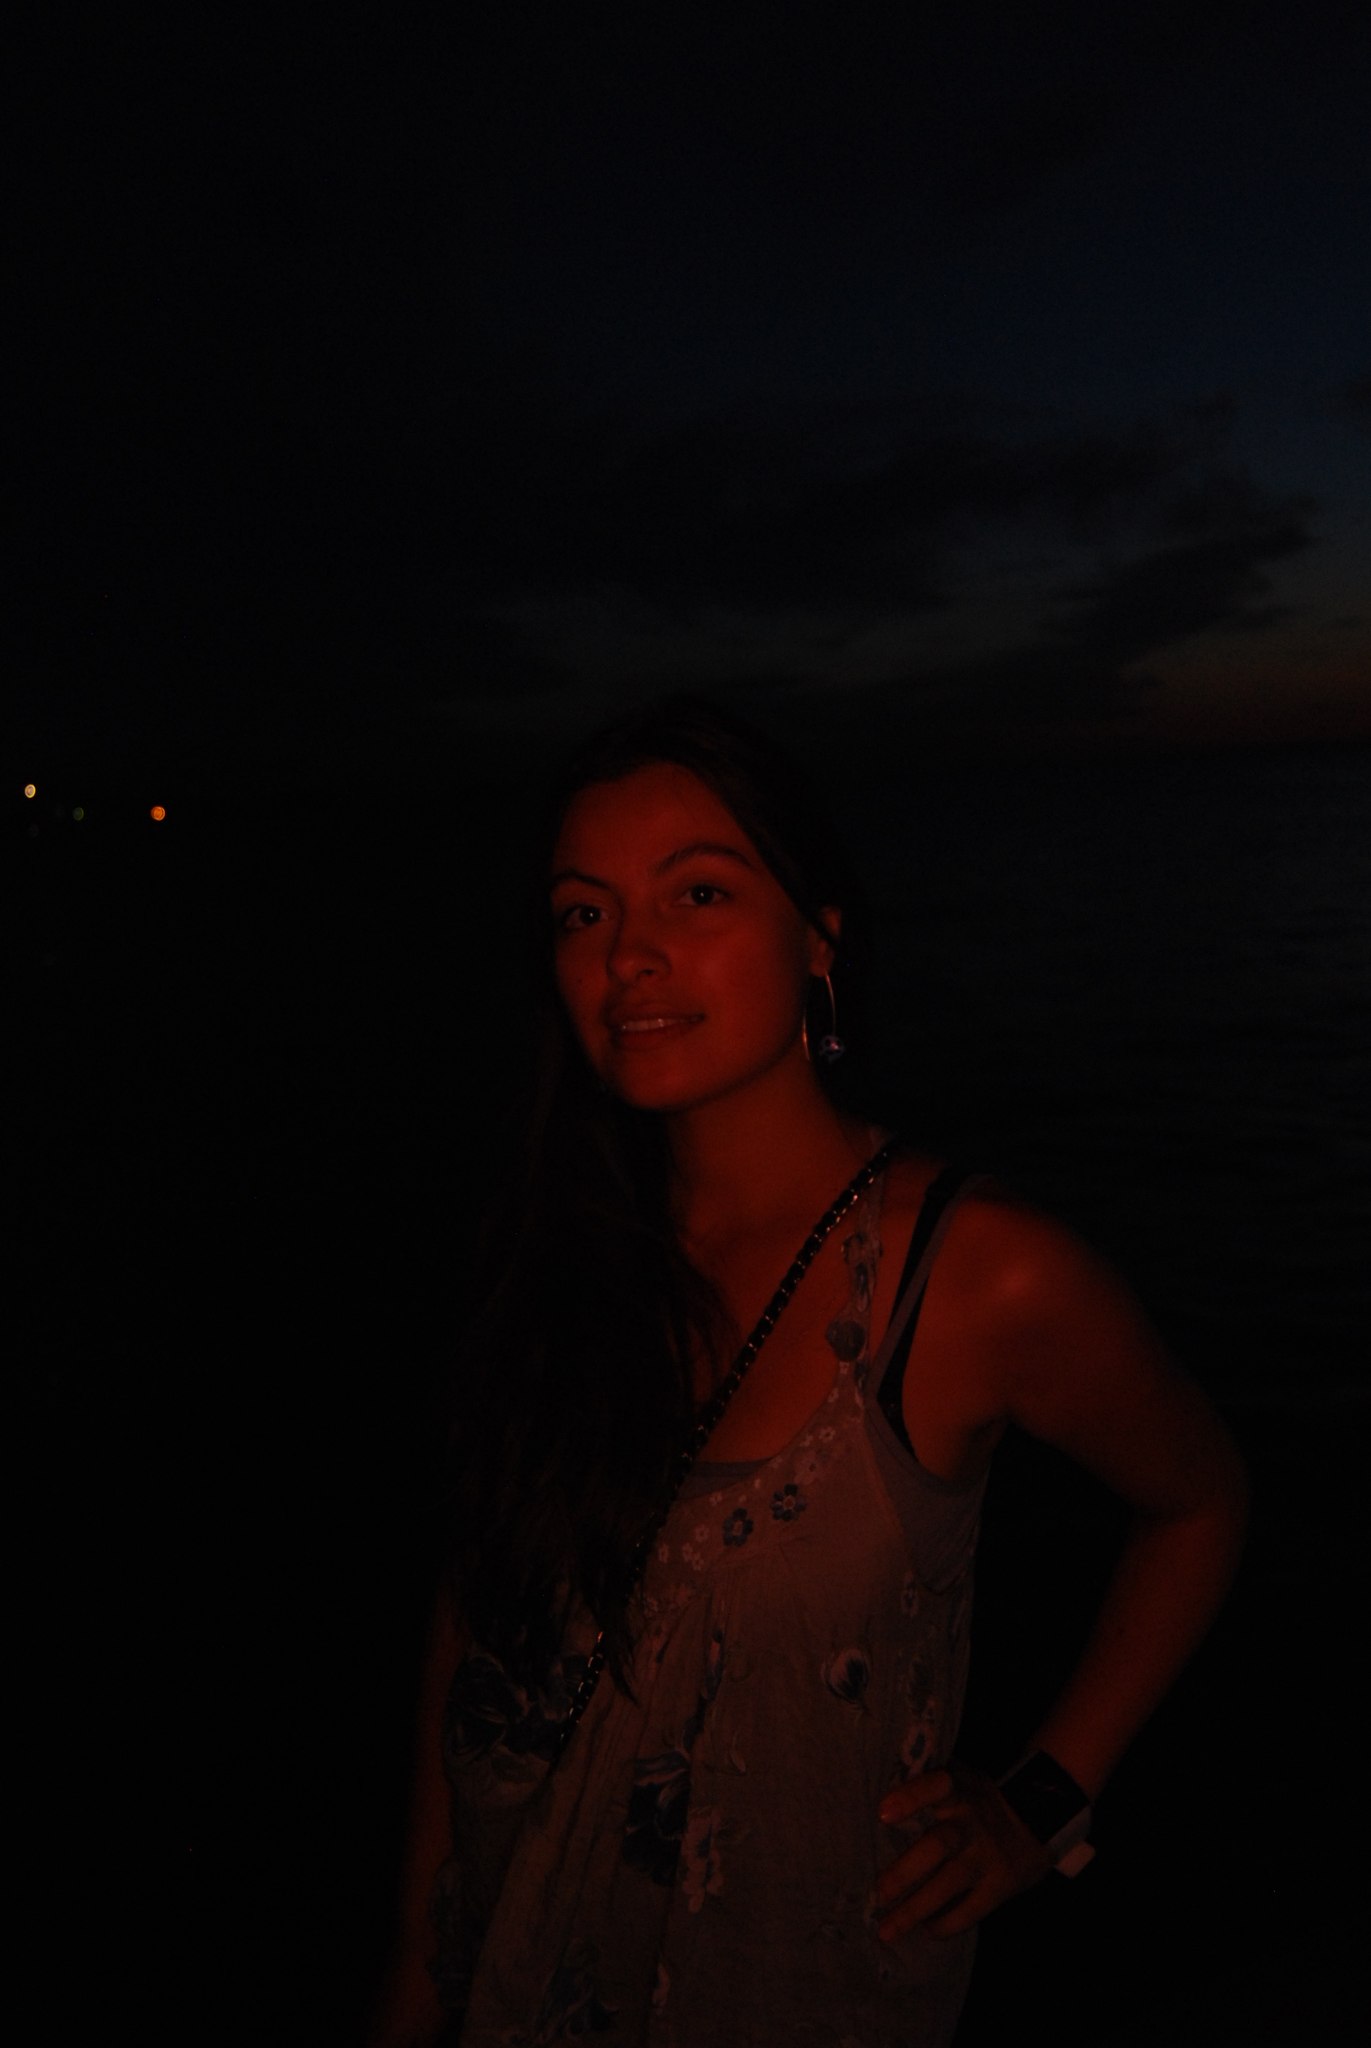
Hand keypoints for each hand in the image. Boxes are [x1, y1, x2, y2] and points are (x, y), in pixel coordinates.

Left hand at [871, 1763, 1052, 1940]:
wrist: (1041, 1816)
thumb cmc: (979, 1799)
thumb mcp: (962, 1779)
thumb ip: (927, 1788)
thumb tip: (878, 1811)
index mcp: (960, 1789)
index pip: (938, 1785)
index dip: (912, 1797)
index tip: (882, 1813)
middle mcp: (973, 1821)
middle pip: (938, 1845)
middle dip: (905, 1872)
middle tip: (878, 1893)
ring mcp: (987, 1855)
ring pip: (950, 1883)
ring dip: (916, 1909)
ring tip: (887, 1929)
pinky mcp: (1001, 1884)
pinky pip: (971, 1910)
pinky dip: (946, 1924)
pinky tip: (924, 1931)